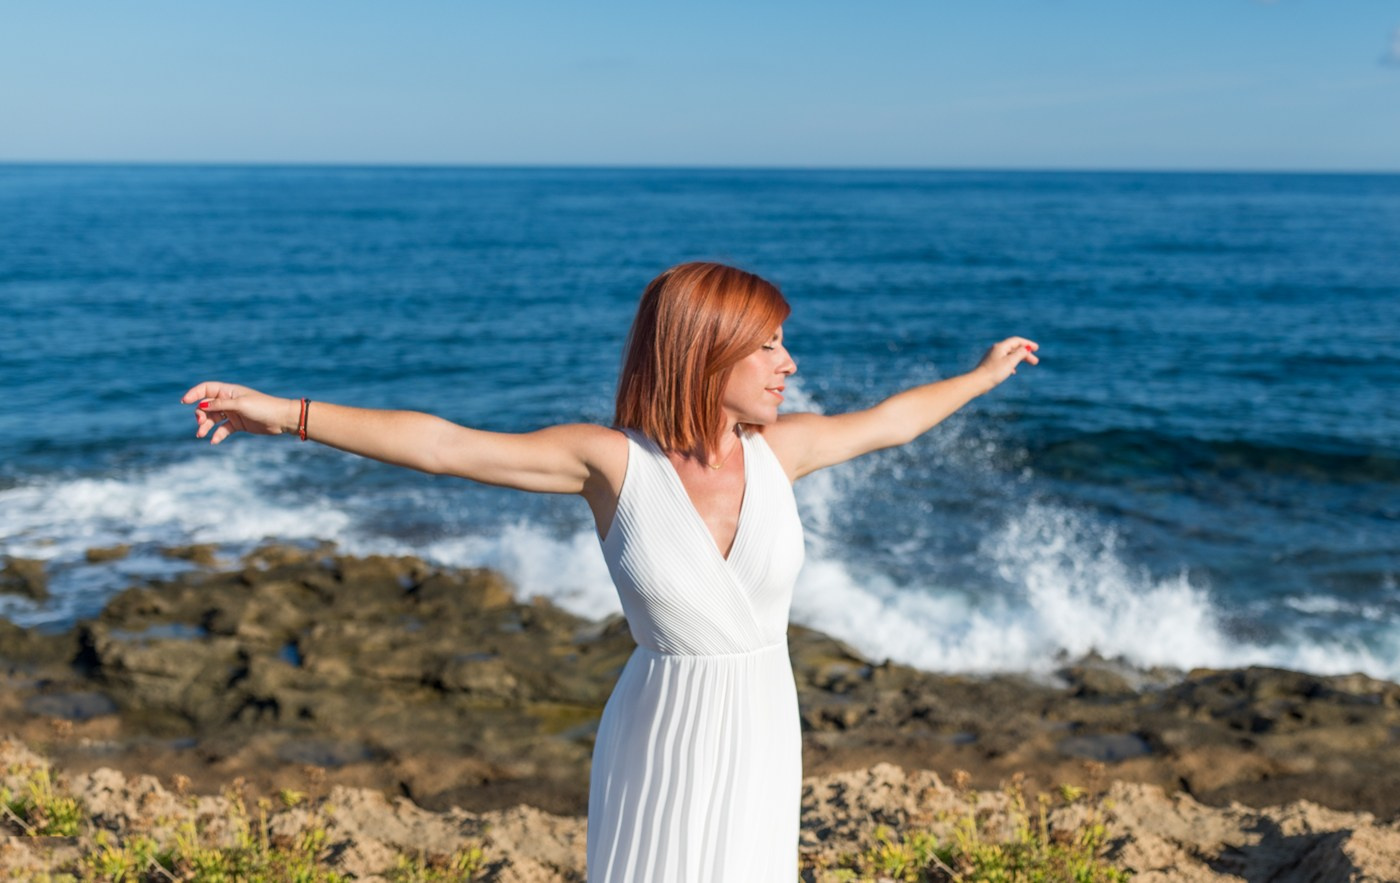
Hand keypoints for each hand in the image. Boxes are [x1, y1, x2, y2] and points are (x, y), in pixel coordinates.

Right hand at [180, 382, 298, 443]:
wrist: (281, 419)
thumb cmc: (263, 407)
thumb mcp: (240, 405)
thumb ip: (220, 404)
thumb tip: (202, 405)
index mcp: (228, 391)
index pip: (206, 389)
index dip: (194, 393)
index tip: (184, 401)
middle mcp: (229, 400)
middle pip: (206, 405)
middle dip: (200, 413)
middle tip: (201, 422)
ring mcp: (233, 413)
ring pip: (213, 418)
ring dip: (205, 426)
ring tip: (201, 434)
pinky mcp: (238, 424)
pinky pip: (223, 429)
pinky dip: (217, 434)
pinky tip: (213, 441)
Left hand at [973, 337, 1039, 389]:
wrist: (978, 382)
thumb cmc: (994, 372)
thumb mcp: (1010, 362)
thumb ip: (1020, 354)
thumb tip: (1025, 349)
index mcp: (1001, 346)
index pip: (1017, 341)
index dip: (1028, 343)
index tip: (1037, 348)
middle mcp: (996, 349)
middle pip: (1014, 348)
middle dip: (1026, 354)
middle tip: (1035, 362)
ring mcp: (993, 357)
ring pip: (1010, 355)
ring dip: (1020, 359)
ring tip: (1028, 365)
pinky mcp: (991, 365)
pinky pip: (1004, 361)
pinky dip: (1012, 364)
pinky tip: (1013, 371)